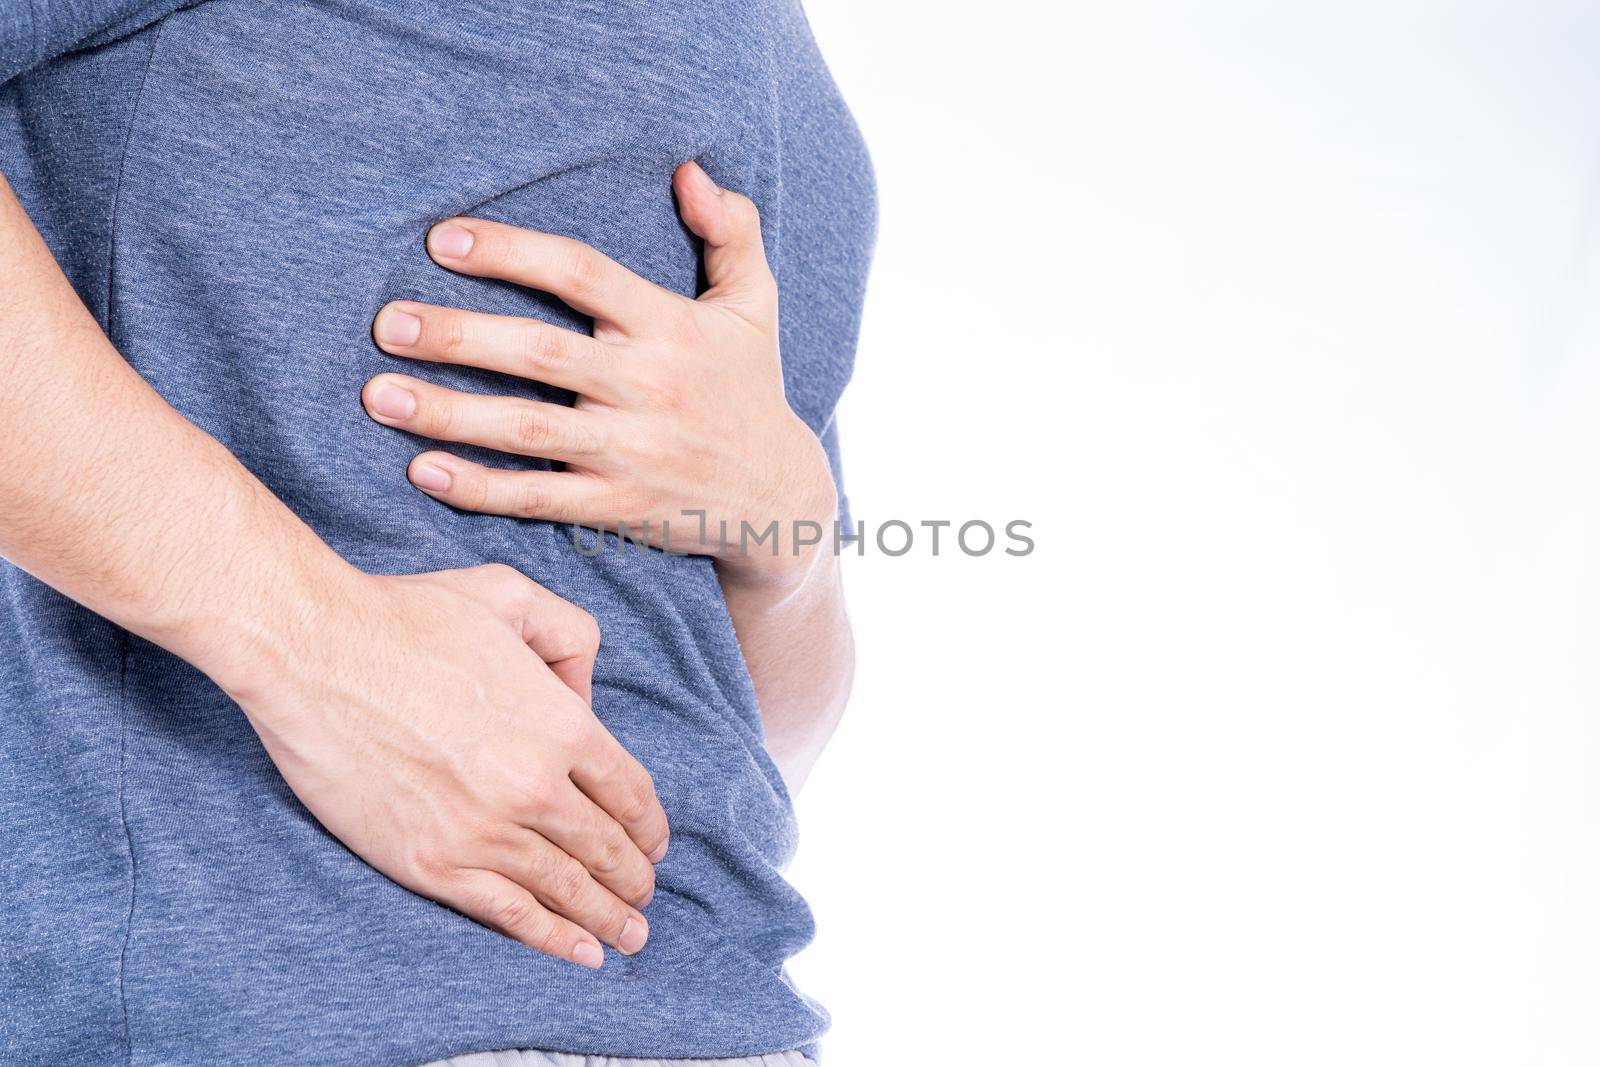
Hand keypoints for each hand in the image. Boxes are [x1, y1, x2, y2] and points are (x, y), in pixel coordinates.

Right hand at [220, 563, 668, 967]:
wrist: (315, 653)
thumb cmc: (407, 616)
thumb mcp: (511, 595)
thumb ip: (569, 637)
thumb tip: (583, 695)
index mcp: (562, 723)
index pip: (628, 791)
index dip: (649, 826)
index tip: (655, 845)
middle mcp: (535, 784)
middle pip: (605, 846)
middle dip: (633, 877)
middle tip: (644, 896)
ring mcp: (484, 830)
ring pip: (566, 886)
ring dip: (606, 916)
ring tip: (629, 935)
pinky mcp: (433, 863)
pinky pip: (509, 912)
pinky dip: (550, 938)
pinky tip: (581, 953)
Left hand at [361, 161, 836, 590]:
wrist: (781, 500)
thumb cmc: (753, 390)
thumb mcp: (756, 306)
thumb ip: (732, 231)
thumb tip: (690, 170)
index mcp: (670, 326)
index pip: (582, 273)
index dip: (512, 252)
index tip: (442, 238)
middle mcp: (648, 386)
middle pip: (540, 351)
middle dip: (458, 334)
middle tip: (386, 323)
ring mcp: (631, 451)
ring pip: (528, 428)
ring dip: (448, 412)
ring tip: (378, 395)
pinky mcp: (618, 507)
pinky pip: (538, 497)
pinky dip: (479, 488)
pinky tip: (421, 469)